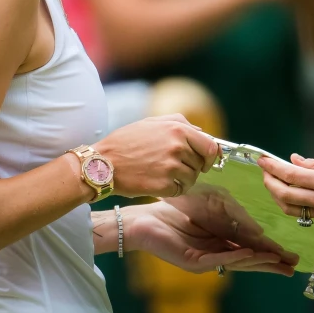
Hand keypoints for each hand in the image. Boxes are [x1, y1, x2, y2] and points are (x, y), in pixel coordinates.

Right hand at [93, 114, 219, 197]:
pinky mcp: (164, 185)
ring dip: (182, 179)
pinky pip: (180, 190)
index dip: (211, 156)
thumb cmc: (125, 142)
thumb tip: (202, 134)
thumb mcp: (151, 123)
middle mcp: (177, 147)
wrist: (102, 163)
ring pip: (192, 178)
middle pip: (200, 163)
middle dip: (192, 167)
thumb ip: (179, 123)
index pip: (210, 146)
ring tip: (162, 174)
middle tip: (173, 167)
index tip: (206, 162)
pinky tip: (158, 183)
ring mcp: (171, 167)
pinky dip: (173, 189)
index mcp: (178, 129)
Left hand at [129, 201, 296, 275]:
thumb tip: (259, 231)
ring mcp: (207, 258)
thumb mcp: (216, 203)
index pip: (253, 247)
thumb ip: (237, 216)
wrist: (147, 214)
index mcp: (225, 239)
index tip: (291, 257)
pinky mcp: (194, 261)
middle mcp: (218, 251)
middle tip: (292, 267)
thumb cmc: (180, 205)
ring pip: (238, 262)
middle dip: (272, 262)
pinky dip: (234, 257)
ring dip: (258, 262)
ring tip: (277, 263)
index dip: (272, 252)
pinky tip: (249, 255)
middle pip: (251, 259)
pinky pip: (218, 258)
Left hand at [257, 154, 313, 225]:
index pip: (291, 175)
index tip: (262, 159)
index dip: (273, 167)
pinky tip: (288, 192)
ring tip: (272, 181)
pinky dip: (289, 203)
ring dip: (276, 195)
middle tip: (264, 170)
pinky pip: (301, 213)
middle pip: (284, 194)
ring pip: (289, 207)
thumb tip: (295, 160)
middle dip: (269, 181)